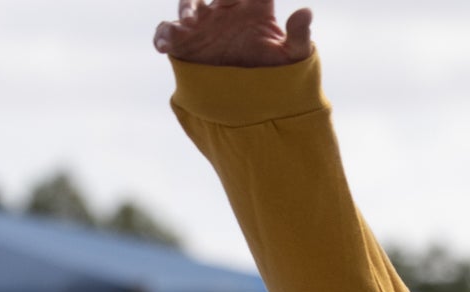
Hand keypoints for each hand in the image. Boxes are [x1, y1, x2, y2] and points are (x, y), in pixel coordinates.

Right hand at [154, 0, 311, 65]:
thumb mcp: (292, 58)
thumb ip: (299, 36)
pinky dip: (163, 35)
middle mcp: (227, 10)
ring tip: (189, 21)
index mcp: (254, 8)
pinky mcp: (186, 42)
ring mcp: (204, 24)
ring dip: (186, 8)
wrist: (253, 103)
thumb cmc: (276, 76)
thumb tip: (307, 11)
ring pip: (189, 4)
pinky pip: (168, 30)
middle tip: (217, 7)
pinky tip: (163, 45)